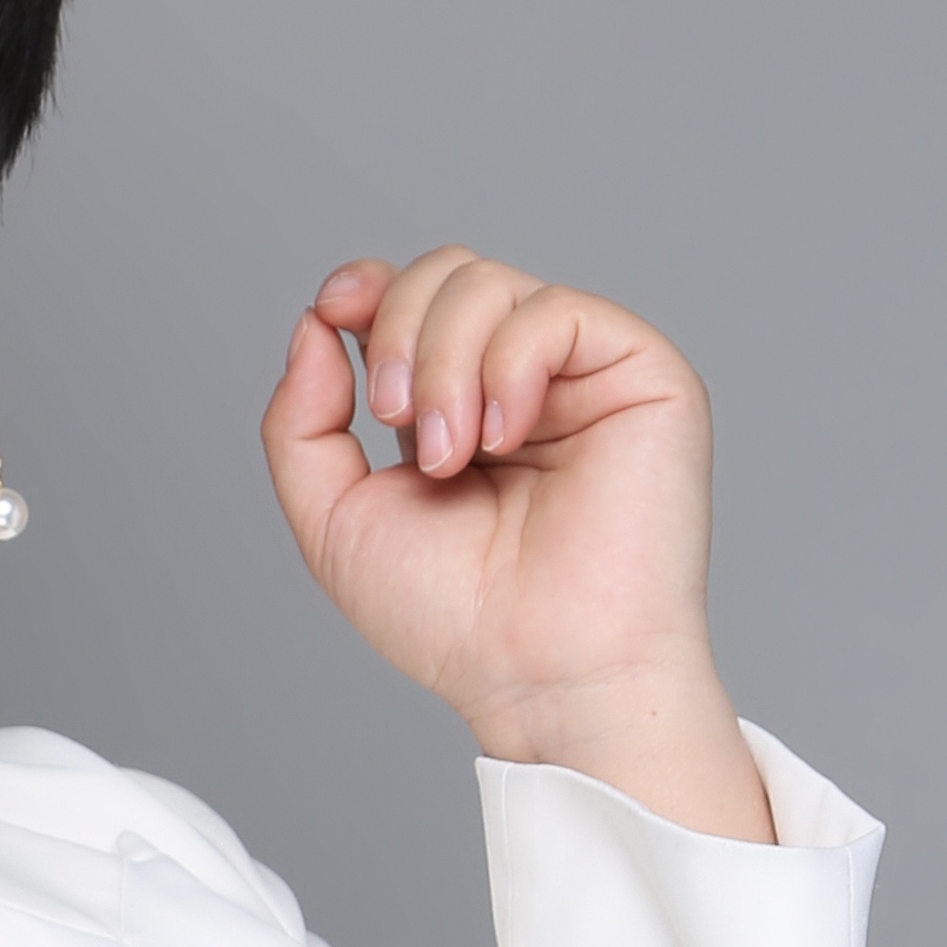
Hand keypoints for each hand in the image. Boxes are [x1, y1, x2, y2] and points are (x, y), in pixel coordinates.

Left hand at [260, 249, 770, 842]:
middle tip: (401, 425)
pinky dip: (508, 364)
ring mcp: (583, 376)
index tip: (333, 310)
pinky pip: (555, 309)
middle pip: (447, 273)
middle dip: (398, 336)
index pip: (414, 298)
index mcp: (457, 406)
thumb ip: (302, 423)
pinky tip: (506, 437)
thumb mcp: (336, 519)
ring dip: (445, 363)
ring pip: (490, 284)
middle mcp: (521, 381)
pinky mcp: (643, 374)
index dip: (369, 288)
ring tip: (453, 457)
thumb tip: (315, 324)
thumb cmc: (455, 621)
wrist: (540, 673)